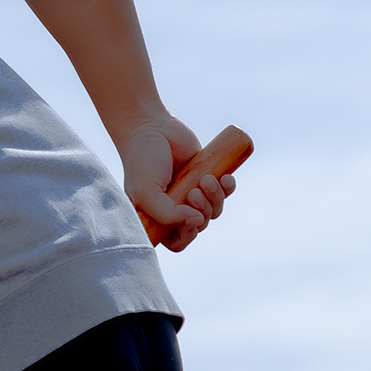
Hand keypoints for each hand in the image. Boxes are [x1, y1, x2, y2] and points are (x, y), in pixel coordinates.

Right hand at [119, 115, 233, 252]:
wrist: (153, 127)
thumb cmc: (142, 161)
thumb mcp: (146, 192)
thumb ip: (166, 214)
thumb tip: (196, 220)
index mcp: (155, 218)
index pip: (177, 242)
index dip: (187, 235)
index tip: (189, 218)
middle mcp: (173, 210)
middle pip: (198, 227)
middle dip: (202, 212)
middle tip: (194, 192)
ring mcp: (190, 195)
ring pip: (214, 211)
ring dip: (215, 198)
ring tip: (206, 179)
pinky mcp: (206, 178)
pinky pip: (226, 193)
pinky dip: (228, 188)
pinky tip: (225, 177)